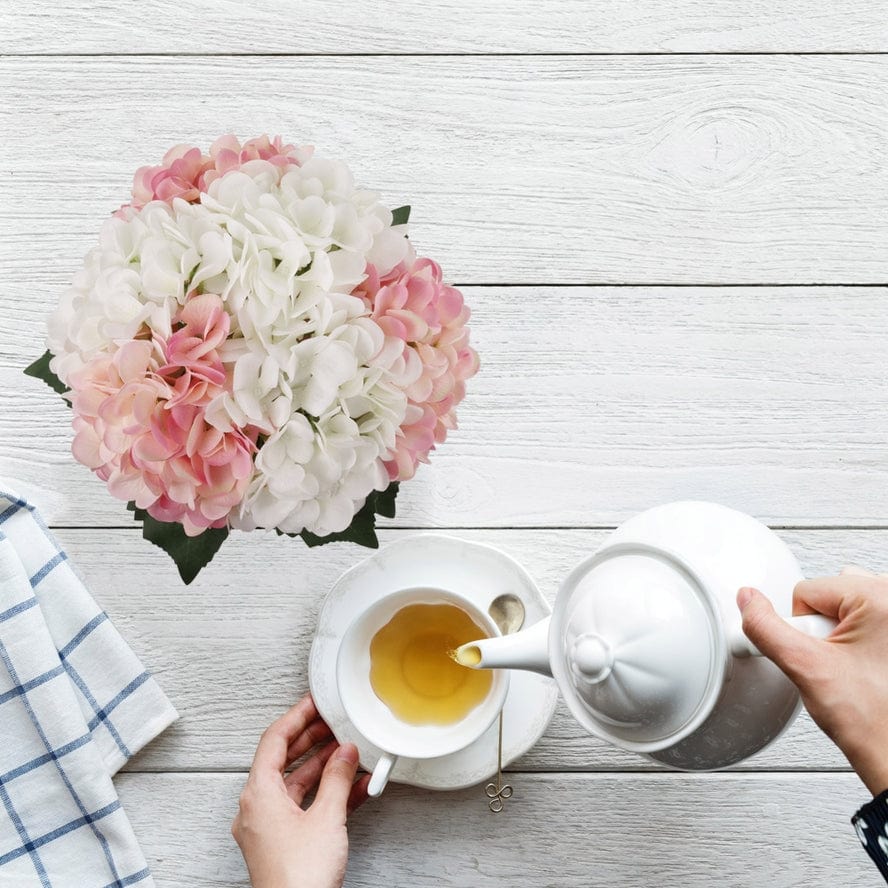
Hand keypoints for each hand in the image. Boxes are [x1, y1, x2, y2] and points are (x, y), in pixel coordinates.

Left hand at [232, 694, 370, 887]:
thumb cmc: (299, 878)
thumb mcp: (327, 817)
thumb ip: (337, 778)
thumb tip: (344, 753)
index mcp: (258, 794)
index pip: (273, 740)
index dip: (296, 717)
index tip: (313, 703)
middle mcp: (257, 808)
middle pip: (282, 760)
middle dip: (311, 740)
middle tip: (333, 722)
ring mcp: (268, 828)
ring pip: (295, 784)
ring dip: (322, 767)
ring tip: (348, 751)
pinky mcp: (282, 844)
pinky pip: (303, 807)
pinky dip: (325, 794)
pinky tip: (351, 787)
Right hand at [737, 569, 887, 794]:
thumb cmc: (875, 723)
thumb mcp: (805, 668)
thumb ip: (766, 628)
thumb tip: (747, 601)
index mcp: (881, 598)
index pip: (807, 591)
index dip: (802, 629)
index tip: (820, 657)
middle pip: (833, 592)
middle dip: (824, 627)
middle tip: (839, 663)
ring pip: (853, 602)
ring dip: (844, 630)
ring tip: (854, 666)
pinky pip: (874, 616)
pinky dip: (863, 636)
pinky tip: (867, 666)